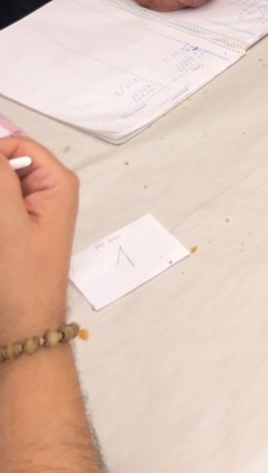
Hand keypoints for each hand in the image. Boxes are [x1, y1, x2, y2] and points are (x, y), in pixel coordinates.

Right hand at [0, 137, 77, 338]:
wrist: (22, 329)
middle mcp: (48, 190)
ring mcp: (32, 209)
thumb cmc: (20, 281)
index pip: (17, 145)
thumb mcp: (8, 223)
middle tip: (2, 225)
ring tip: (4, 236)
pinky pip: (2, 207)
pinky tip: (0, 241)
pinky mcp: (17, 227)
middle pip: (6, 166)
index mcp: (56, 182)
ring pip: (1, 188)